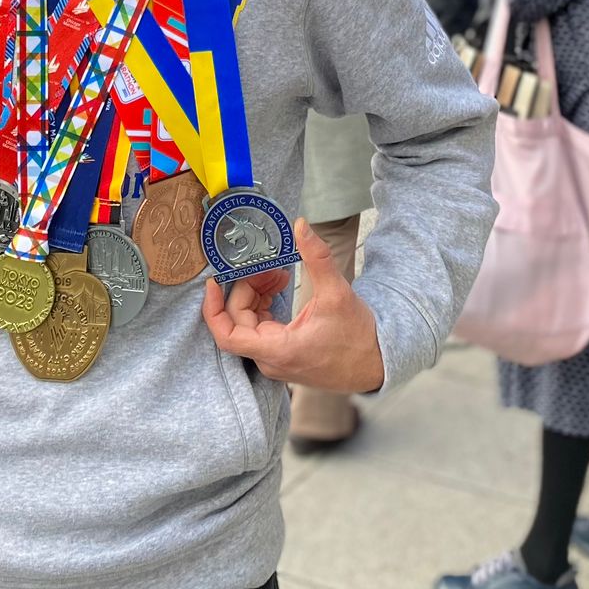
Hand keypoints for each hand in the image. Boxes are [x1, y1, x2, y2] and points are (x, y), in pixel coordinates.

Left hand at [202, 220, 384, 394]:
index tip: (212, 283)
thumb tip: (301, 225)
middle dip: (246, 289)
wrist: (376, 363)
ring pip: (249, 325)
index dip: (213, 309)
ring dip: (256, 296)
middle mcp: (272, 360)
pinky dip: (265, 307)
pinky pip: (261, 330)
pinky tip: (280, 288)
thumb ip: (317, 257)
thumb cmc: (358, 336)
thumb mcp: (337, 292)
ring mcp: (276, 361)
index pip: (227, 336)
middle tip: (266, 266)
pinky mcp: (284, 356)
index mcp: (278, 349)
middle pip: (239, 322)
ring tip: (277, 274)